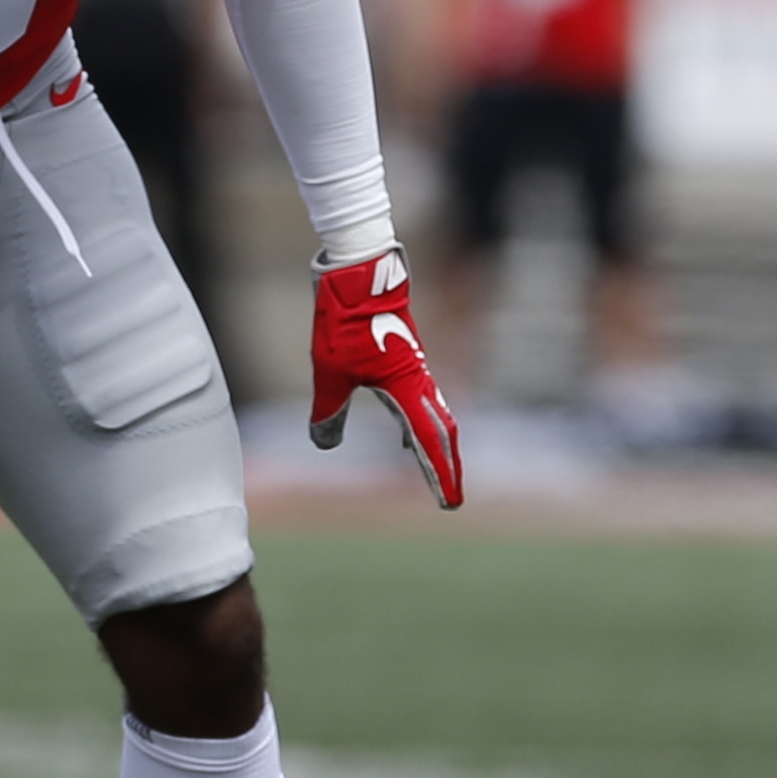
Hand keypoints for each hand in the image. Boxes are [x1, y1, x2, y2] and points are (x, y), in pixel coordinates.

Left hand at [307, 246, 461, 508]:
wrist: (359, 273)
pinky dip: (423, 425)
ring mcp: (417, 369)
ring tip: (436, 474)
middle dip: (447, 468)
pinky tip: (406, 436)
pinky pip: (423, 401)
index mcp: (406, 388)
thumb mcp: (329, 371)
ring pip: (436, 416)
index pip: (427, 442)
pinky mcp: (408, 359)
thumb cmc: (345, 320)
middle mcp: (419, 381)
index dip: (438, 475)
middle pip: (443, 433)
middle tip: (452, 500)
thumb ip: (329, 410)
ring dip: (438, 448)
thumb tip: (324, 444)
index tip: (448, 504)